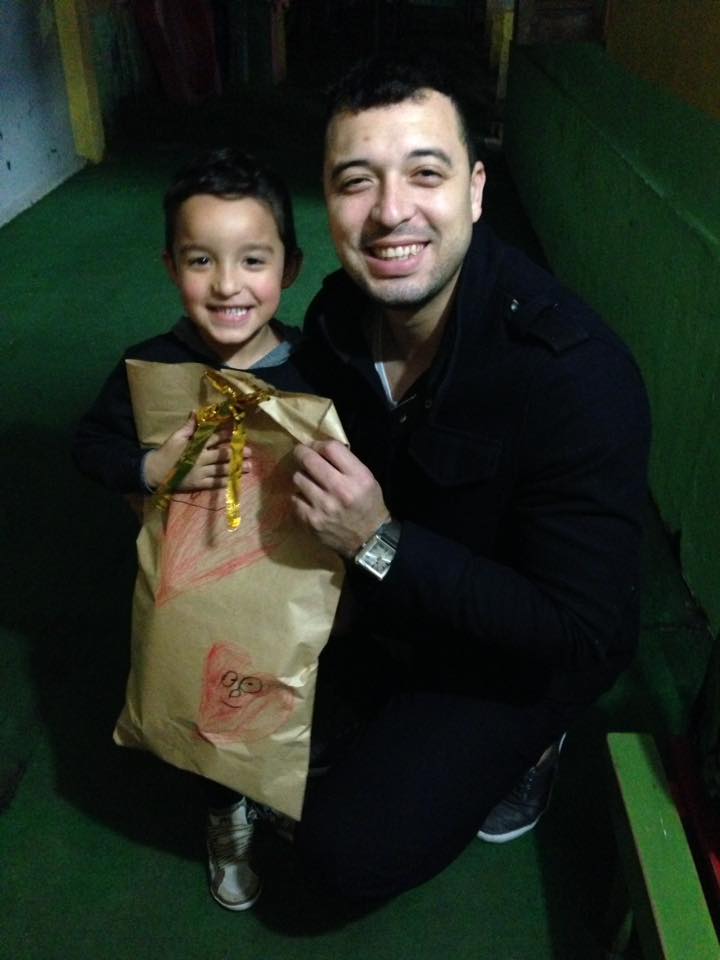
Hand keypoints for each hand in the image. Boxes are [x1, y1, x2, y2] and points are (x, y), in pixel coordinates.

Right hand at [144, 415, 250, 490]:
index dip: (227, 436)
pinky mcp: (198, 484)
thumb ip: (189, 426)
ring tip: (249, 466)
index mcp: (196, 445)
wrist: (155, 472)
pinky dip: (225, 481)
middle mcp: (201, 458)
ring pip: (222, 469)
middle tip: (249, 452)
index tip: (238, 435)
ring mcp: (200, 472)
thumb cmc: (167, 452)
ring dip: (236, 468)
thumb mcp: (176, 436)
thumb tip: (196, 411)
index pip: (215, 438)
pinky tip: (236, 480)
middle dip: (237, 453)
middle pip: (222, 455)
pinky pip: (215, 483)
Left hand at [292, 440, 388, 557]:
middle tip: (300, 453)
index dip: (318, 444)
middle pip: (309, 460)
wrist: (368, 540)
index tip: (314, 447)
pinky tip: (308, 499)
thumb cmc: (368, 505)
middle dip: (301, 453)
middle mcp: (340, 490)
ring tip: (308, 481)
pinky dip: (299, 497)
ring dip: (302, 476)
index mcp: (358, 477)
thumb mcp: (367, 479)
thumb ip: (346, 463)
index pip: (331, 448)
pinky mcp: (310, 521)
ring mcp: (323, 507)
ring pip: (298, 478)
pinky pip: (294, 498)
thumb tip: (319, 448)